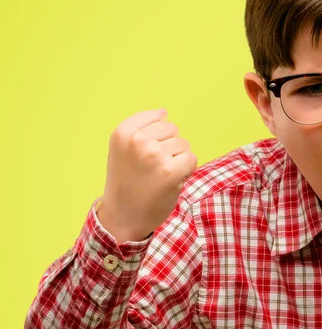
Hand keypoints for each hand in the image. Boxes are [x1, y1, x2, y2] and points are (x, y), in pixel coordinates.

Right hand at [99, 109, 196, 242]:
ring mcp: (154, 154)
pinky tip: (171, 181)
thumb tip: (164, 111)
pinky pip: (192, 159)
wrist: (123, 216)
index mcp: (122, 132)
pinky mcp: (171, 170)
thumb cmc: (127, 182)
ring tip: (160, 175)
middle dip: (169, 146)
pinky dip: (187, 170)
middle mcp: (137, 140)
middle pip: (172, 129)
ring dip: (177, 159)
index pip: (156, 115)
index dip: (156, 136)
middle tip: (152, 168)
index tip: (143, 154)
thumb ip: (141, 128)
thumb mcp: (123, 149)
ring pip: (184, 144)